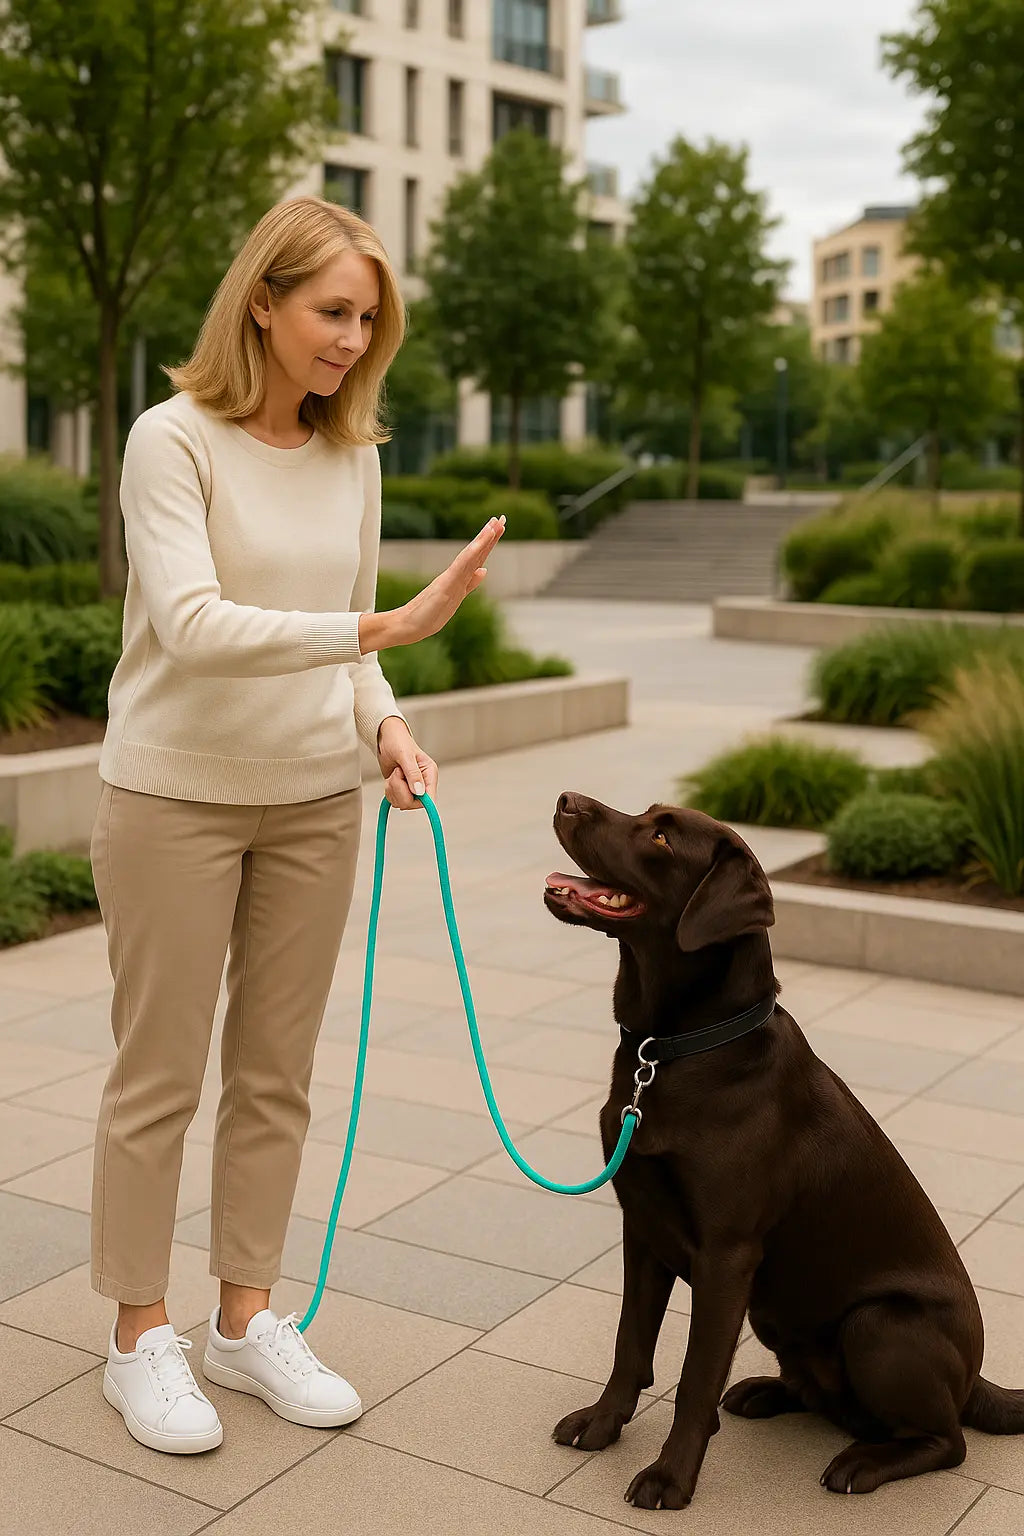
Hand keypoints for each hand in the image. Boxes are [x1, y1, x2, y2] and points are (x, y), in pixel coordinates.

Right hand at [357, 515, 504, 654]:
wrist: (408, 625)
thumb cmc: (430, 614)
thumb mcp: (456, 597)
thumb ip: (470, 583)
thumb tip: (484, 569)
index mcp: (459, 578)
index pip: (478, 557)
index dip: (489, 542)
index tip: (499, 526)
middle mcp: (455, 575)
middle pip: (476, 552)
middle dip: (489, 535)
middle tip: (501, 518)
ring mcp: (450, 579)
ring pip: (469, 556)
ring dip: (482, 540)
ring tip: (493, 525)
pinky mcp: (445, 585)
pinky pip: (460, 567)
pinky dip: (470, 554)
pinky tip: (479, 545)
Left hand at [377, 717, 437, 810]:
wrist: (385, 738)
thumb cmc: (398, 741)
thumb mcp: (405, 755)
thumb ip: (413, 774)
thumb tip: (419, 792)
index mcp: (430, 773)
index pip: (431, 796)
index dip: (421, 800)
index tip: (410, 796)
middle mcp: (423, 782)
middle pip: (414, 803)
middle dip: (401, 791)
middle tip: (396, 775)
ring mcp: (411, 787)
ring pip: (403, 803)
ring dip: (393, 790)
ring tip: (393, 775)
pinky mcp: (401, 789)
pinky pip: (395, 800)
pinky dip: (389, 793)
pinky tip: (390, 780)